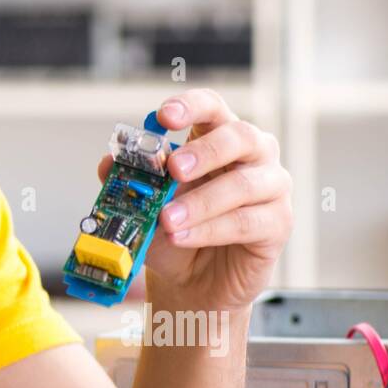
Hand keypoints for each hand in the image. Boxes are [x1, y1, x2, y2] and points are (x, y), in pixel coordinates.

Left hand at [96, 90, 293, 311]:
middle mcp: (252, 155)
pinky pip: (246, 222)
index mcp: (218, 137)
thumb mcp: (146, 203)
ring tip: (167, 220)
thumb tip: (108, 161)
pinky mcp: (278, 223)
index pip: (212, 107)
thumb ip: (131, 180)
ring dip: (201, 202)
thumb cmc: (176, 231)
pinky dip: (209, 230)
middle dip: (204, 152)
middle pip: (239, 136)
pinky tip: (182, 236)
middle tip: (173, 169)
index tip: (164, 116)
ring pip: (243, 184)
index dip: (191, 107)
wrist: (194, 280)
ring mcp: (271, 187)